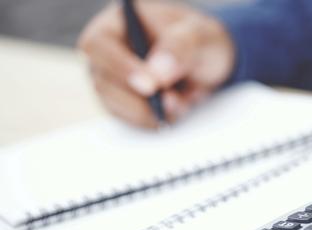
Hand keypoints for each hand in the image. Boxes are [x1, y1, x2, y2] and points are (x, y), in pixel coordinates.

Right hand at [78, 1, 233, 127]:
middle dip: (139, 99)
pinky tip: (173, 112)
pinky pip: (128, 119)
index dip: (120, 67)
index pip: (99, 45)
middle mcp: (107, 52)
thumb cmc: (199, 40)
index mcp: (118, 22)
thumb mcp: (198, 36)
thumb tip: (155, 75)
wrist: (209, 62)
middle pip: (102, 81)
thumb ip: (178, 48)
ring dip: (147, 112)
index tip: (149, 87)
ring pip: (113, 105)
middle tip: (173, 101)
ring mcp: (111, 80)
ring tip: (180, 104)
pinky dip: (151, 120)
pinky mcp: (122, 103)